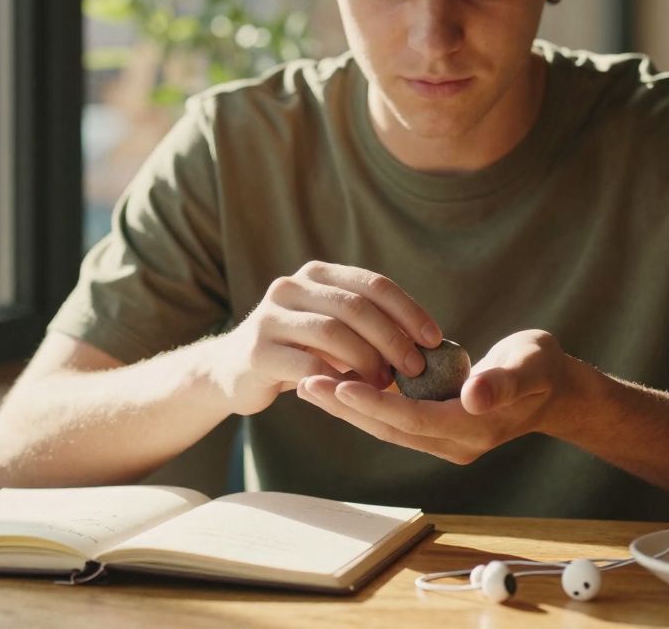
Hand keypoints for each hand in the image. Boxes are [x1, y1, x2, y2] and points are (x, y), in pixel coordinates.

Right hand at [213, 261, 442, 414]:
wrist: (233, 372)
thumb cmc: (300, 352)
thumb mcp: (334, 330)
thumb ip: (369, 327)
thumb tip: (428, 344)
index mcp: (317, 275)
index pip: (373, 284)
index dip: (408, 310)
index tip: (435, 339)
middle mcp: (290, 287)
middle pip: (355, 306)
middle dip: (393, 338)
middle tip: (416, 368)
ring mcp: (270, 317)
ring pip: (333, 333)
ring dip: (368, 360)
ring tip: (386, 384)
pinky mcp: (257, 351)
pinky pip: (307, 365)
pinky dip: (338, 380)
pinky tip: (355, 394)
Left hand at [297, 329, 582, 462]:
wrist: (554, 389)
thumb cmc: (541, 369)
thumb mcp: (528, 365)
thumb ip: (502, 381)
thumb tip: (475, 395)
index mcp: (472, 427)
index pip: (413, 419)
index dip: (375, 403)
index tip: (339, 383)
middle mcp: (453, 442)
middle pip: (389, 428)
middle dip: (346, 407)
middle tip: (306, 382)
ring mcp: (444, 439)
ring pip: (386, 426)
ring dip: (348, 407)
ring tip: (310, 384)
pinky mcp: (436, 428)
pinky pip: (393, 419)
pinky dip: (365, 404)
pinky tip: (337, 385)